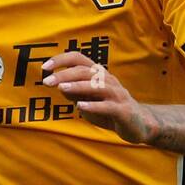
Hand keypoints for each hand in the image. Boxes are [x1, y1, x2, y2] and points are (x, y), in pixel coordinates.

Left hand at [41, 52, 156, 144]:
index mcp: (99, 75)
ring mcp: (117, 95)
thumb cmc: (110, 111)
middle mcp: (108, 80)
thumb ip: (75, 93)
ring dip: (78, 86)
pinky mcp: (123, 110)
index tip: (45, 67)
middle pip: (85, 71)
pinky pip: (107, 106)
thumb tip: (60, 86)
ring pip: (97, 86)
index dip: (62, 60)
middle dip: (65, 75)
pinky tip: (80, 106)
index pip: (79, 59)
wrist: (140, 125)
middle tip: (47, 81)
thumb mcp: (89, 101)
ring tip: (62, 88)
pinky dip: (93, 105)